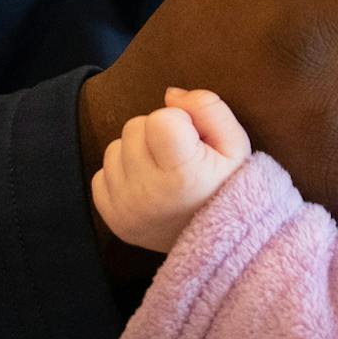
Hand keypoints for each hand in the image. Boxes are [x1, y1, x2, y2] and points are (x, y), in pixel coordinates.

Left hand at [91, 89, 252, 254]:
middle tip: (179, 158)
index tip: (194, 143)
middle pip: (134, 127)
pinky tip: (146, 186)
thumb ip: (208, 107)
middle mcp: (148, 194)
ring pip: (115, 148)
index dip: (180, 122)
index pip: (160, 118)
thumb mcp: (236, 145)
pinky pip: (101, 174)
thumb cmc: (229, 187)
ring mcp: (126, 208)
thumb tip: (169, 94)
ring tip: (162, 172)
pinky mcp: (112, 219)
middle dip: (156, 134)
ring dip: (137, 152)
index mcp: (182, 175)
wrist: (218, 243)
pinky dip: (122, 174)